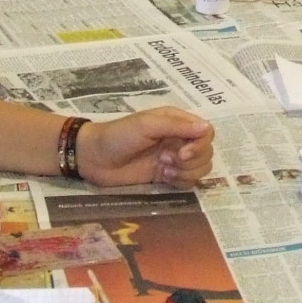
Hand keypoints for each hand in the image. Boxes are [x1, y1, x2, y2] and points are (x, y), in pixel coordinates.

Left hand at [75, 109, 215, 186]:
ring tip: (164, 169)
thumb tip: (207, 128)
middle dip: (192, 160)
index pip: (206, 132)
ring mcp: (174, 158)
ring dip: (186, 172)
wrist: (94, 159)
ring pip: (201, 168)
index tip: (183, 153)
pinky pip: (189, 181)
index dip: (200, 145)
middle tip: (166, 160)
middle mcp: (179, 138)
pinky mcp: (167, 175)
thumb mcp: (146, 125)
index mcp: (176, 121)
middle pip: (206, 152)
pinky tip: (164, 177)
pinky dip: (181, 181)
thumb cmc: (118, 136)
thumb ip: (177, 126)